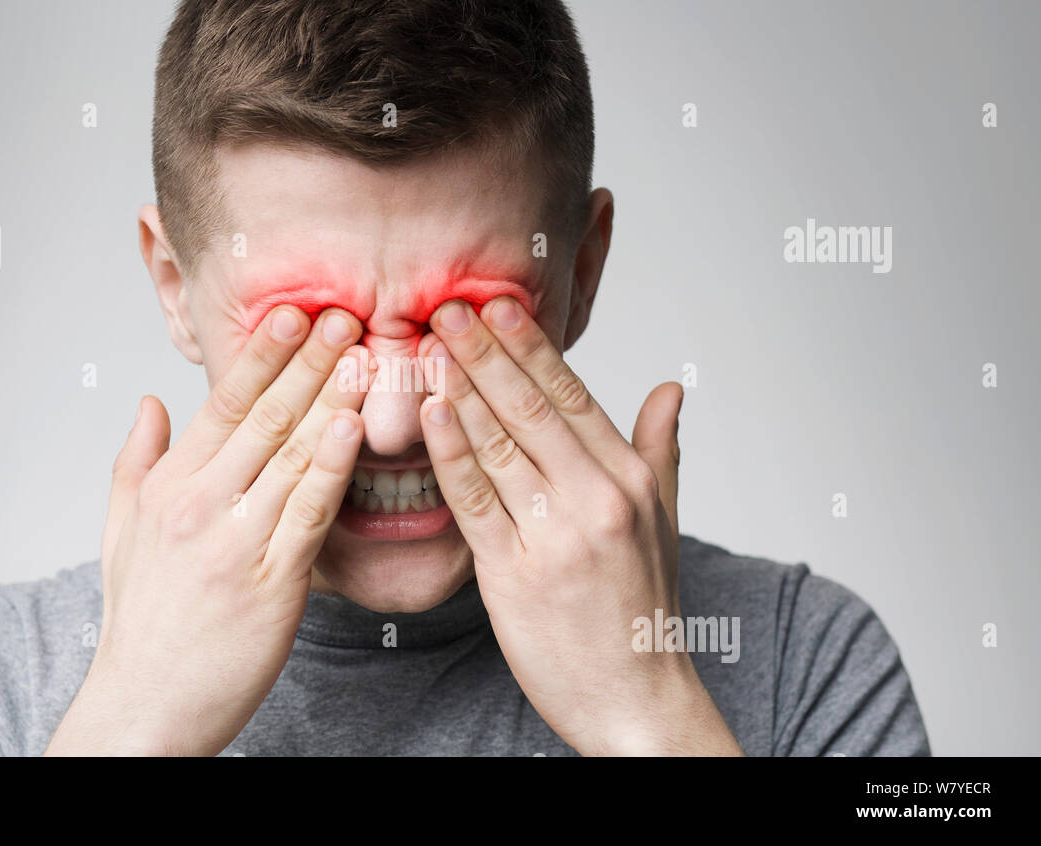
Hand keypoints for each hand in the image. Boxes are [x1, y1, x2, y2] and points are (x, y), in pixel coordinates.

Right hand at [46, 306, 368, 755]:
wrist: (146, 704)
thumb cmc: (142, 621)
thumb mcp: (120, 532)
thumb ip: (135, 461)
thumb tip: (150, 401)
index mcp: (167, 486)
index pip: (221, 404)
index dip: (264, 356)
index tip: (295, 316)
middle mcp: (199, 504)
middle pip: (264, 417)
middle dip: (310, 363)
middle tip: (346, 316)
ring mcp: (236, 541)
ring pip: (293, 455)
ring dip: (332, 400)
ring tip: (366, 354)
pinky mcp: (272, 582)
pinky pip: (310, 512)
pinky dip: (334, 467)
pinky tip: (355, 428)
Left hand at [418, 296, 740, 755]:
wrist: (637, 699)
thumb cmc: (642, 611)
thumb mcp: (664, 524)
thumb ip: (660, 450)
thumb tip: (672, 387)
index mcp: (632, 480)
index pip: (573, 395)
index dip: (531, 346)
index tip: (499, 304)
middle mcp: (599, 499)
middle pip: (532, 407)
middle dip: (487, 350)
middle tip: (450, 305)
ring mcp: (557, 535)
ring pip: (499, 443)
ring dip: (460, 386)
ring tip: (430, 341)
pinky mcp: (516, 573)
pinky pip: (475, 499)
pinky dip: (450, 451)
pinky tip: (430, 411)